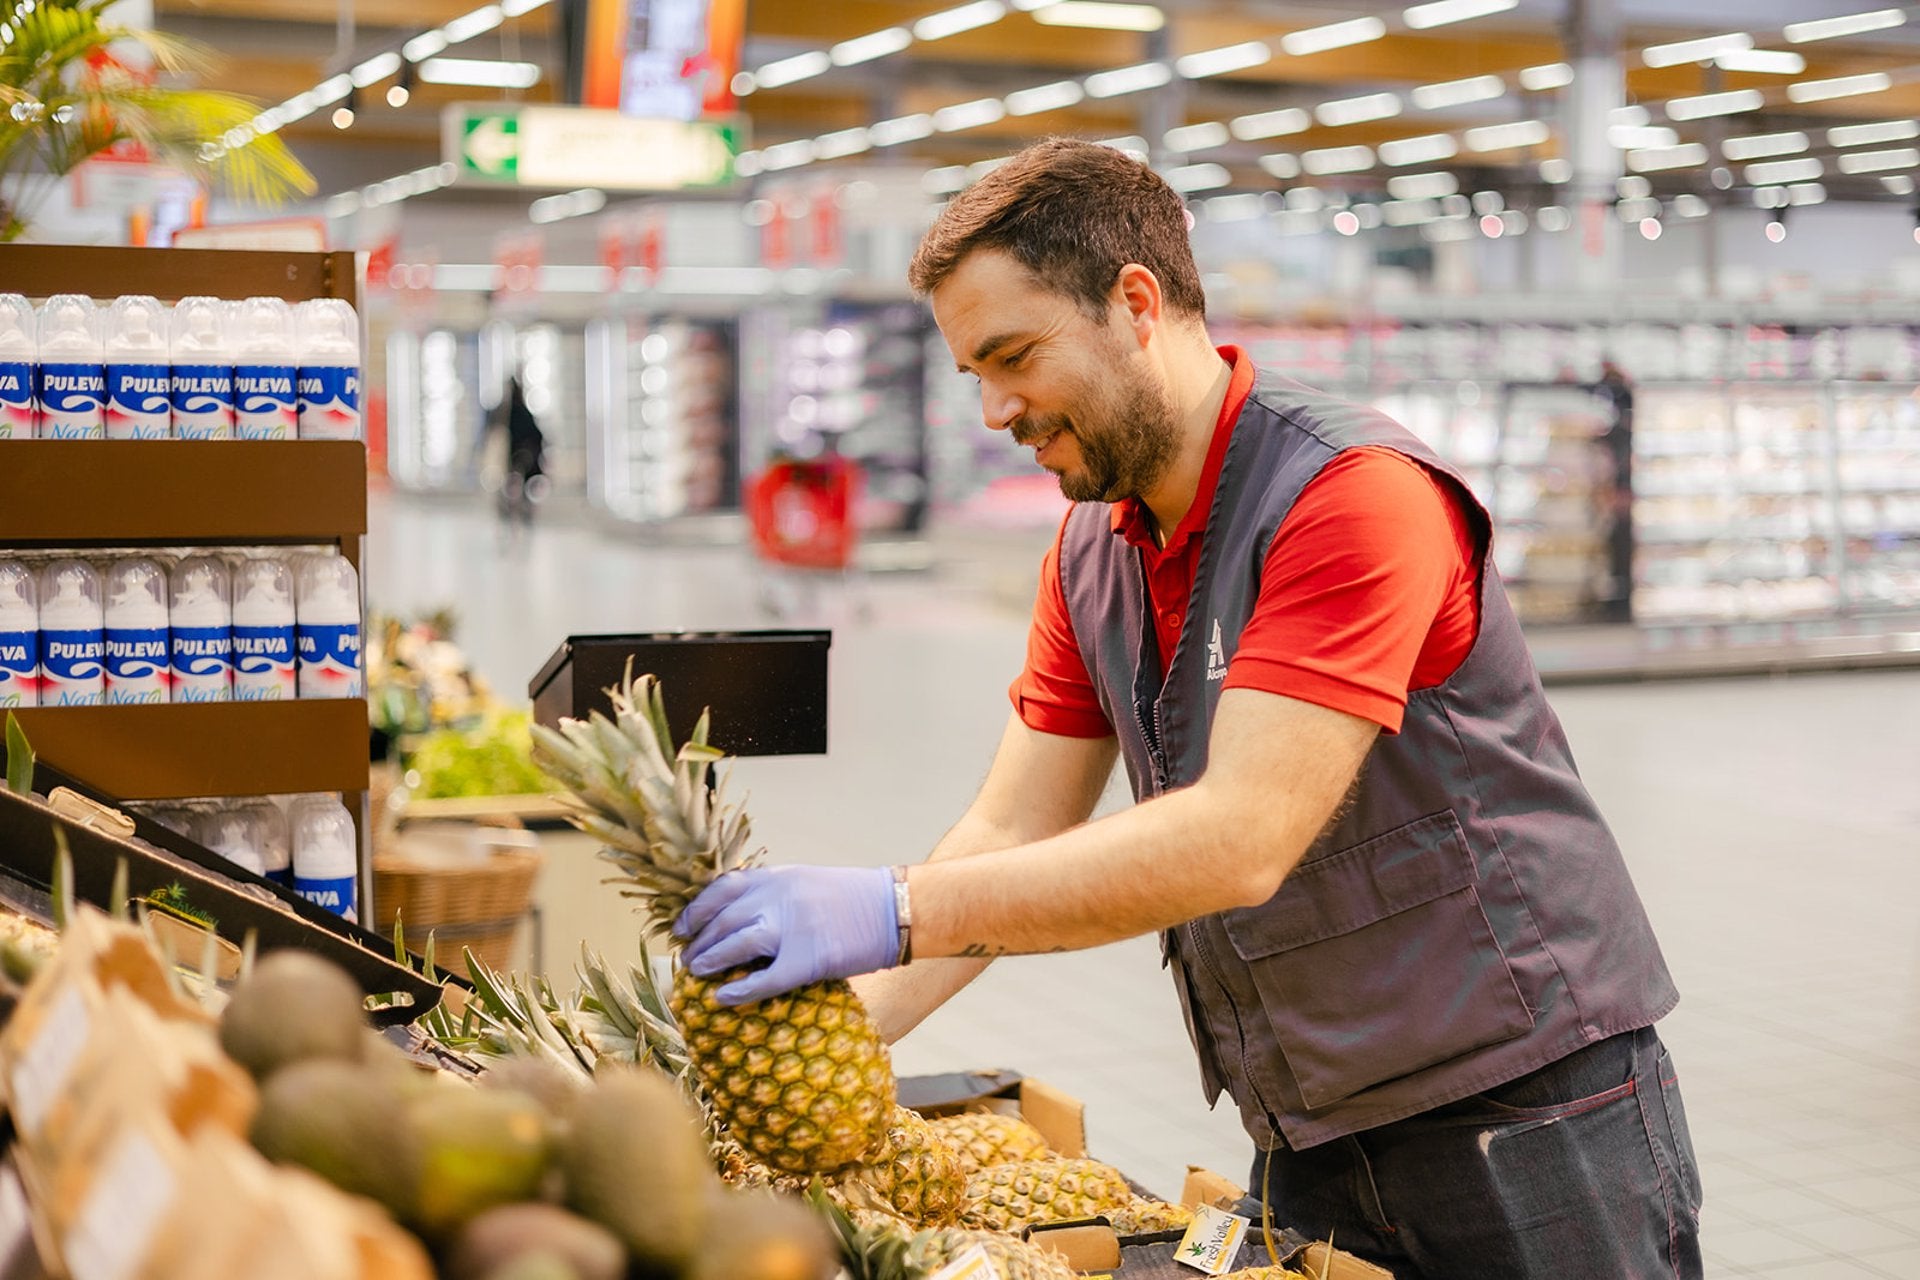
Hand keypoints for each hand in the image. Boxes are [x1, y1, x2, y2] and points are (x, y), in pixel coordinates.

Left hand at [674, 865, 898, 1004]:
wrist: (896, 908)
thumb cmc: (854, 897)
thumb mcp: (806, 881)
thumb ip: (772, 894)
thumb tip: (737, 918)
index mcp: (776, 876)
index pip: (721, 889)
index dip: (695, 910)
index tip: (681, 927)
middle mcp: (778, 897)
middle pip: (722, 921)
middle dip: (698, 941)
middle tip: (688, 959)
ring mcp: (792, 928)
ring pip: (734, 946)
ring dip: (710, 961)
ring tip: (697, 973)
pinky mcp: (808, 960)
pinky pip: (763, 980)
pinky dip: (738, 990)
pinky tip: (724, 998)